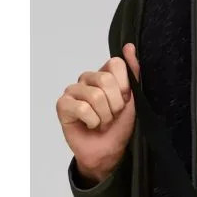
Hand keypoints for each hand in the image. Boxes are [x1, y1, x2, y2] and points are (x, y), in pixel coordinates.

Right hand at [56, 42, 140, 181]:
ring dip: (104, 115)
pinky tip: (90, 125)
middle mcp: (88, 78)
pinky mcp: (62, 105)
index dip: (125, 86)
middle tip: (113, 115)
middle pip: (105, 80)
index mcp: (105, 74)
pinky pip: (82, 108)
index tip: (125, 100)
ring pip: (94, 95)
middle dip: (115, 104)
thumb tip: (129, 46)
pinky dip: (92, 121)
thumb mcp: (134, 98)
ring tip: (102, 122)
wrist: (109, 150)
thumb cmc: (120, 125)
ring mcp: (73, 90)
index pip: (116, 64)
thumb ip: (134, 72)